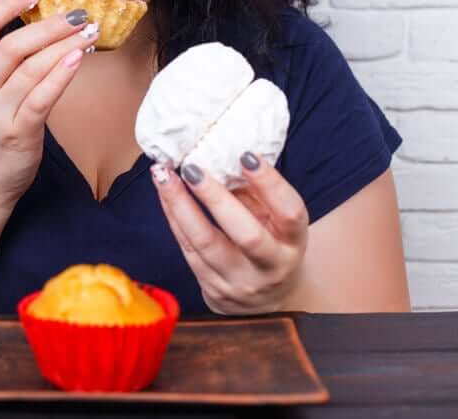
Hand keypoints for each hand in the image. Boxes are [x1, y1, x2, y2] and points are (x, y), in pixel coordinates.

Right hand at [0, 0, 98, 210]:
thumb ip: (8, 64)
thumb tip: (50, 27)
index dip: (7, 4)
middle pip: (10, 45)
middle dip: (48, 24)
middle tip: (78, 12)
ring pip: (29, 69)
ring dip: (62, 46)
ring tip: (88, 31)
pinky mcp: (16, 134)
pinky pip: (40, 99)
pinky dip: (60, 76)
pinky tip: (78, 59)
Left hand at [150, 153, 309, 314]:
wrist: (265, 302)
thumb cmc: (270, 247)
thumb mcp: (275, 222)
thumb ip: (256, 194)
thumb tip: (224, 156)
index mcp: (294, 243)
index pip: (289, 213)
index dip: (270, 184)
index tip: (246, 155)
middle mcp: (271, 267)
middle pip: (247, 236)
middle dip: (216, 199)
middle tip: (192, 168)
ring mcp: (239, 282)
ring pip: (205, 243)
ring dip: (180, 204)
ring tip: (163, 174)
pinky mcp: (212, 288)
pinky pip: (187, 248)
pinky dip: (173, 216)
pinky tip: (163, 192)